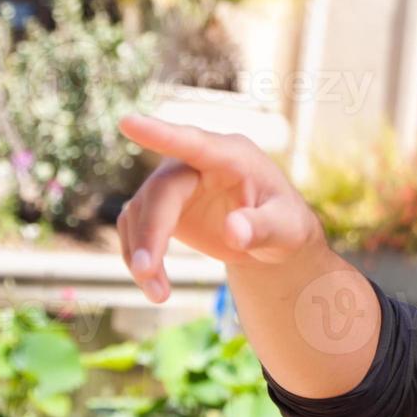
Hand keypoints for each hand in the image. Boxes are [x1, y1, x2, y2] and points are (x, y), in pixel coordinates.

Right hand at [116, 116, 326, 302]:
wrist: (273, 237)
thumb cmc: (286, 224)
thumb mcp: (287, 229)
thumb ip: (263, 228)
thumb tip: (234, 231)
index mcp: (233, 156)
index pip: (194, 144)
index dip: (161, 134)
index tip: (129, 122)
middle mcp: (197, 162)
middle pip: (161, 191)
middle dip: (151, 232)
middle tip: (147, 272)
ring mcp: (176, 182)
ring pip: (140, 211)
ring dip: (141, 252)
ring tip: (158, 294)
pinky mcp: (162, 205)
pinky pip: (136, 228)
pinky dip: (140, 256)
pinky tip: (154, 285)